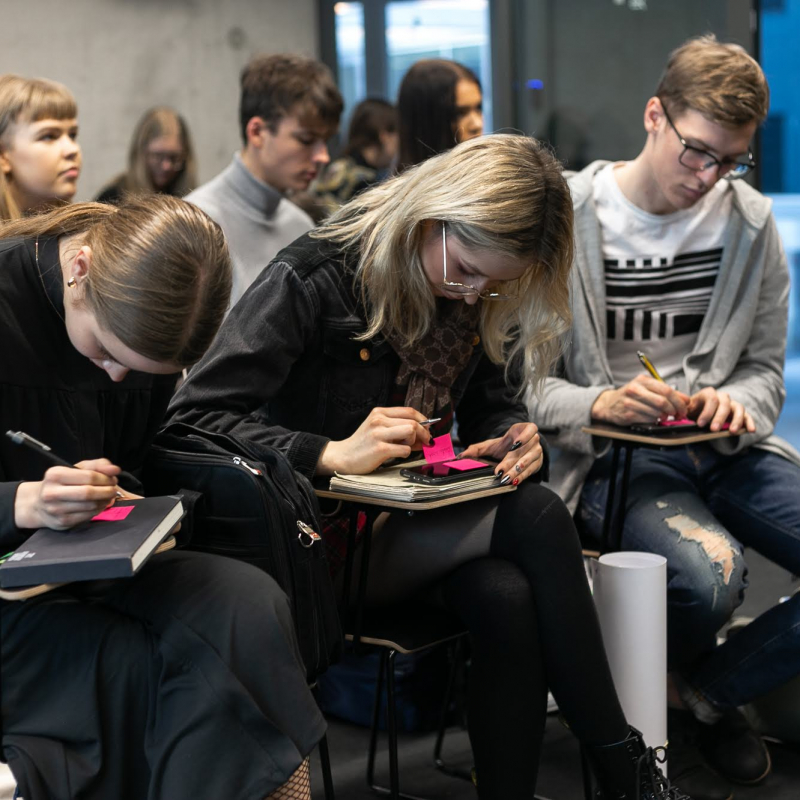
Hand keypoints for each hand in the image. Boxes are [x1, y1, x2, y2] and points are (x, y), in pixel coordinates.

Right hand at [14, 458, 121, 530]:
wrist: (39, 504)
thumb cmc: (62, 483)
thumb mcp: (76, 469)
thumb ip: (97, 465)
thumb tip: (115, 469)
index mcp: (55, 475)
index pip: (89, 476)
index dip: (106, 478)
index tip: (113, 479)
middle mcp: (52, 492)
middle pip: (89, 492)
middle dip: (107, 490)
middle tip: (113, 489)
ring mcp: (55, 509)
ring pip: (90, 505)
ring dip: (105, 500)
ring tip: (108, 496)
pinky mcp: (62, 521)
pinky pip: (88, 515)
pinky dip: (99, 509)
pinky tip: (100, 505)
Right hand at [316, 406, 431, 474]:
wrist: (343, 456)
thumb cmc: (363, 444)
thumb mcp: (377, 429)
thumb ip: (397, 428)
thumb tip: (423, 434)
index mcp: (379, 413)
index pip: (409, 411)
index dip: (423, 420)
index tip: (428, 428)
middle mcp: (379, 420)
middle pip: (413, 422)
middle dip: (424, 433)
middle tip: (425, 442)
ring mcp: (379, 434)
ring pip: (411, 432)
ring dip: (414, 442)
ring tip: (406, 447)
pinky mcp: (380, 448)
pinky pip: (404, 449)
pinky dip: (405, 453)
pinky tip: (397, 454)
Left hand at [457, 422, 542, 484]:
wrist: (516, 451)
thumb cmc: (504, 446)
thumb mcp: (491, 445)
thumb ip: (477, 449)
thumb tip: (462, 456)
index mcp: (524, 429)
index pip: (531, 429)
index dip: (525, 436)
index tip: (515, 444)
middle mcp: (534, 440)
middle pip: (524, 450)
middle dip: (511, 462)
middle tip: (500, 471)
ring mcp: (537, 452)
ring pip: (528, 462)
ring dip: (516, 471)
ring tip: (505, 479)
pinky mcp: (537, 464)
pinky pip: (530, 471)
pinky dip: (521, 477)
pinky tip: (513, 482)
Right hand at [591, 374, 689, 424]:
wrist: (609, 404)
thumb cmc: (631, 395)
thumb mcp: (646, 388)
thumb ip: (666, 392)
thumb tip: (685, 400)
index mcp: (643, 380)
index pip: (667, 390)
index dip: (679, 401)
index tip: (684, 407)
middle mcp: (635, 389)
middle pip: (663, 401)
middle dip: (674, 410)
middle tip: (678, 414)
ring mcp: (630, 402)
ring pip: (657, 412)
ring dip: (664, 416)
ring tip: (664, 416)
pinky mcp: (628, 414)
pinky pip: (649, 420)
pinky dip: (655, 421)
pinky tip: (653, 418)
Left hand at [687, 388, 755, 433]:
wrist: (699, 412)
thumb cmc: (692, 411)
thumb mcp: (685, 409)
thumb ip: (683, 410)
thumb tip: (679, 414)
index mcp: (708, 393)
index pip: (710, 398)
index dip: (706, 411)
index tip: (700, 424)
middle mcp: (722, 396)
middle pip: (724, 403)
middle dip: (719, 417)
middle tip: (714, 429)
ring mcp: (732, 404)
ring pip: (738, 408)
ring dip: (736, 420)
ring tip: (732, 432)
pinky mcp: (739, 413)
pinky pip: (747, 416)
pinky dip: (749, 422)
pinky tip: (751, 430)